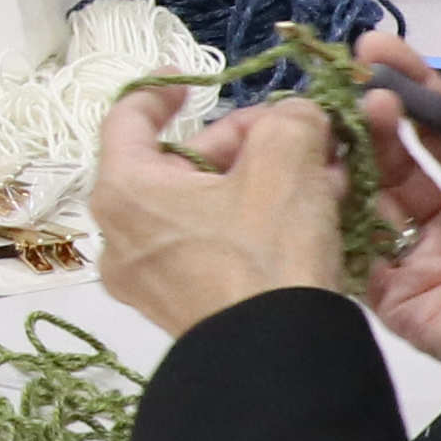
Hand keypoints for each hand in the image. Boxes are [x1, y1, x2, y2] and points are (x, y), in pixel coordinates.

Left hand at [87, 82, 363, 338]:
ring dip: (258, 181)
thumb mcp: (284, 163)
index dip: (161, 89)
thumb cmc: (264, 252)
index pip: (127, 118)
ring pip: (202, 206)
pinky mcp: (180, 308)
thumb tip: (293, 117)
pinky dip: (252, 223)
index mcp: (124, 189)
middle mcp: (120, 234)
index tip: (193, 78)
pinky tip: (309, 215)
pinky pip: (211, 247)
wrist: (274, 362)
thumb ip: (288, 120)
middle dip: (242, 142)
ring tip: (320, 172)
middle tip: (298, 133)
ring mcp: (147, 278)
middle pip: (177, 164)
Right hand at [357, 30, 440, 440]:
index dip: (414, 84)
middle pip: (403, 153)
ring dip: (360, 153)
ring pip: (374, 195)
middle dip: (378, 110)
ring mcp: (422, 255)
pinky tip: (326, 176)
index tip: (377, 48)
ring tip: (351, 114)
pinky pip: (356, 255)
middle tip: (356, 76)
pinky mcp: (397, 299)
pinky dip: (337, 218)